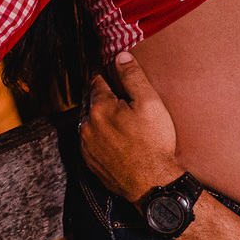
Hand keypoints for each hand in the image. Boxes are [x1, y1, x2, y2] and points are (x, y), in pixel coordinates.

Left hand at [79, 52, 181, 204]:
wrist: (152, 184)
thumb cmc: (153, 143)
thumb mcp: (150, 103)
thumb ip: (133, 76)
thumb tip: (121, 55)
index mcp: (99, 108)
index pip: (98, 81)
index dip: (110, 77)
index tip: (118, 76)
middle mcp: (87, 126)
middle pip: (92, 101)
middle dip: (104, 97)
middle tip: (123, 99)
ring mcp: (86, 146)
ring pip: (90, 122)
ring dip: (101, 117)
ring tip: (122, 119)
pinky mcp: (90, 162)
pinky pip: (91, 141)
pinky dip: (101, 136)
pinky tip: (118, 139)